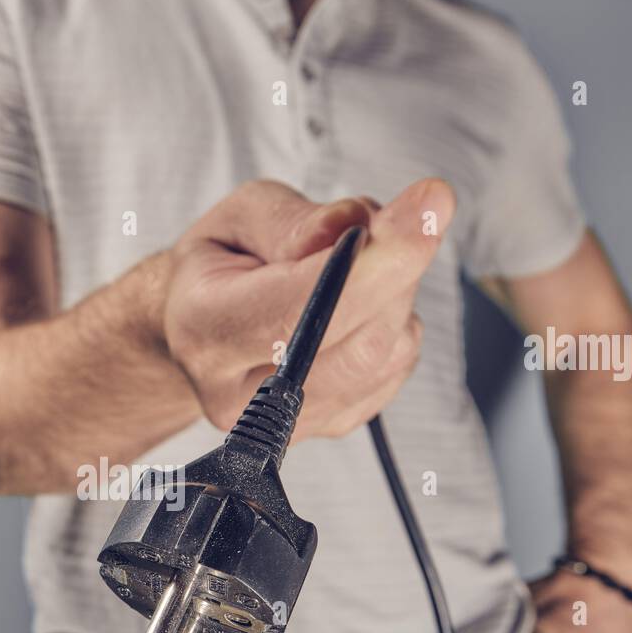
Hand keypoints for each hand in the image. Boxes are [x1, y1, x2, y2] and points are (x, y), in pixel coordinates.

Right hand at [163, 177, 454, 439]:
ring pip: (385, 355)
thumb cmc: (223, 265)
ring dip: (397, 293)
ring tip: (361, 264)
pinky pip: (395, 370)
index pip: (300, 309)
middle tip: (405, 216)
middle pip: (358, 341)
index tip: (430, 206)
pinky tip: (363, 304)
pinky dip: (395, 322)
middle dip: (397, 270)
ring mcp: (287, 422)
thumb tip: (356, 226)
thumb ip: (294, 221)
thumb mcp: (241, 217)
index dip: (374, 262)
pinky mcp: (329, 426)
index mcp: (205, 330)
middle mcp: (240, 394)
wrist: (201, 328)